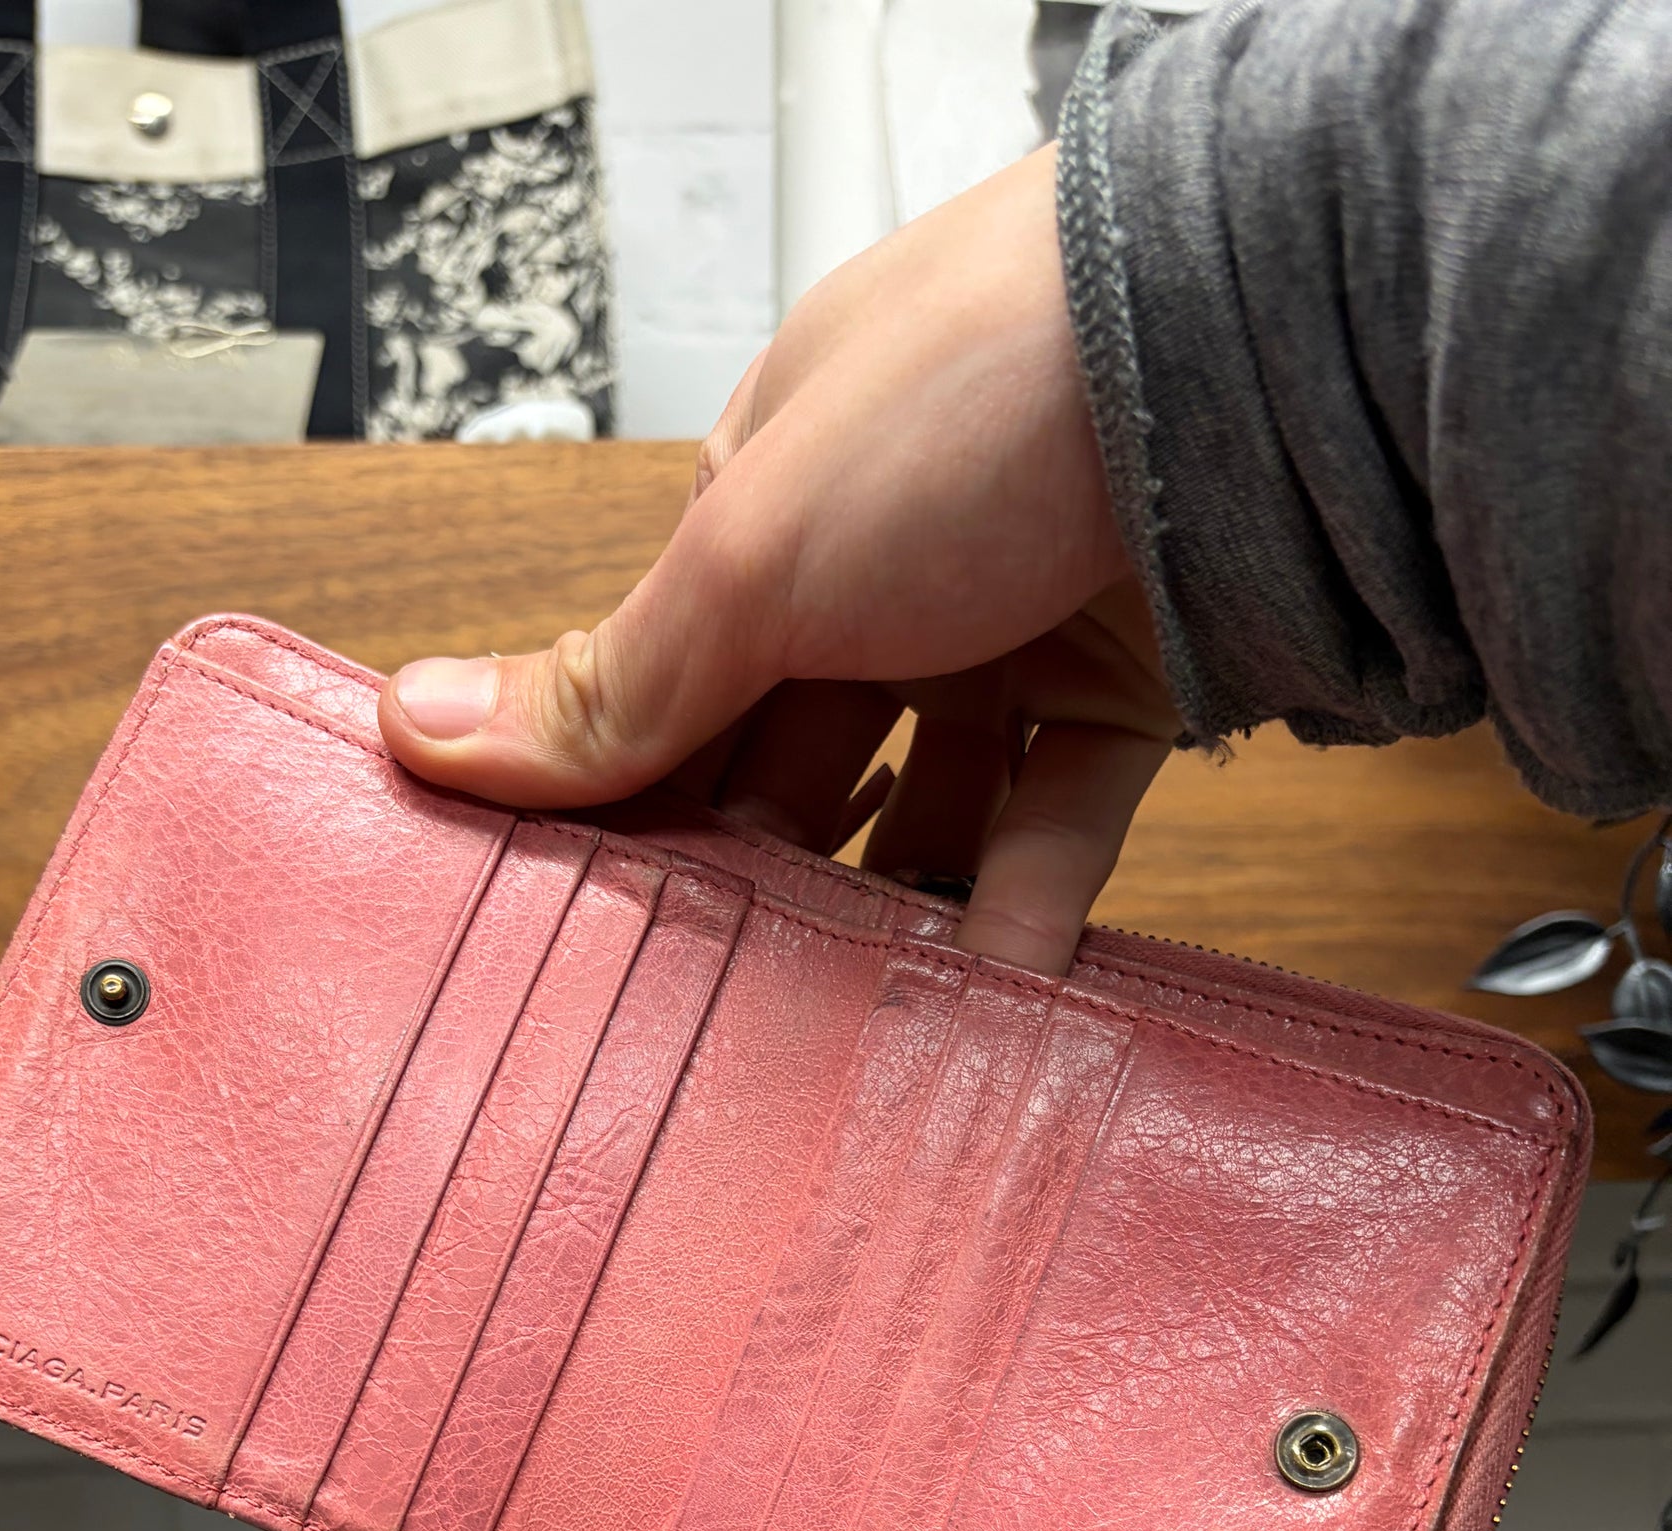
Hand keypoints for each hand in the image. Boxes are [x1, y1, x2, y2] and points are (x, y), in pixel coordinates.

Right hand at [376, 146, 1178, 976]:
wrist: (1255, 345)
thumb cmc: (981, 391)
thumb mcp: (751, 554)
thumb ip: (609, 680)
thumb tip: (416, 729)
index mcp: (767, 510)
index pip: (668, 690)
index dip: (629, 808)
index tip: (596, 932)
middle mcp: (881, 572)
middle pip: (790, 770)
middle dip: (756, 886)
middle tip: (711, 1021)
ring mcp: (1008, 631)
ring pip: (926, 812)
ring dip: (889, 922)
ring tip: (846, 1043)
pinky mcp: (1126, 690)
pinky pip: (1057, 829)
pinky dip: (1024, 919)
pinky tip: (985, 1018)